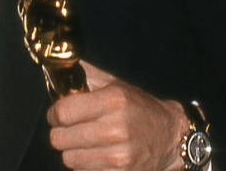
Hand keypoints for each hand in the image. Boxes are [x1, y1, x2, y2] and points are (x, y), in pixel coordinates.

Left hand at [46, 61, 189, 170]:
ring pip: (69, 159)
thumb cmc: (138, 108)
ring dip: (72, 151)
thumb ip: (85, 74)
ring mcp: (119, 155)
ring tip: (84, 144)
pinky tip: (96, 155)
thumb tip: (58, 64)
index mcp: (112, 101)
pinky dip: (86, 166)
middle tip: (69, 130)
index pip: (62, 112)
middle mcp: (115, 129)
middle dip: (60, 133)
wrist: (172, 137)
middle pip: (60, 139)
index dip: (53, 114)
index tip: (56, 115)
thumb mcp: (114, 84)